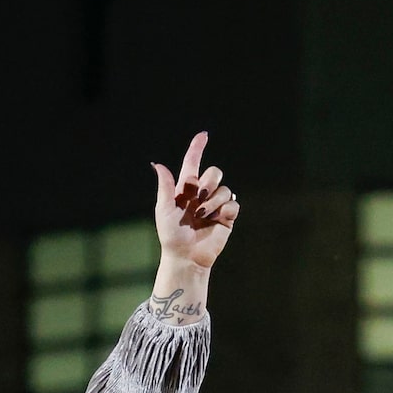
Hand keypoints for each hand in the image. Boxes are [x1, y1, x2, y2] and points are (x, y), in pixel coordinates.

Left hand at [152, 132, 237, 269]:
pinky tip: (216, 221)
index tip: (203, 135)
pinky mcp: (227, 216)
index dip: (198, 148)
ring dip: (213, 203)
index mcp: (185, 190)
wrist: (186, 256)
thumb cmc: (171, 236)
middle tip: (199, 197)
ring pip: (224, 189)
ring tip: (203, 217)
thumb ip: (165, 187)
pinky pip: (233, 203)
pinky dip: (225, 211)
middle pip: (215, 172)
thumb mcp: (164, 210)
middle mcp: (202, 194)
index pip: (193, 163)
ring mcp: (216, 205)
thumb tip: (158, 165)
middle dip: (209, 181)